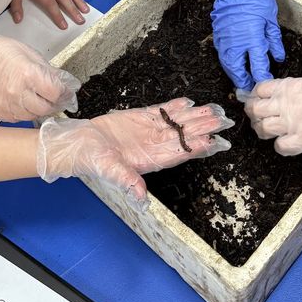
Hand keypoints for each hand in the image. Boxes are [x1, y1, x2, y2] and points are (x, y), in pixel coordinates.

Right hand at [0, 19, 80, 123]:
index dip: (64, 93)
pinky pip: (17, 119)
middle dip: (53, 103)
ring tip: (38, 98)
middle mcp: (16, 92)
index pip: (55, 93)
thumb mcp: (32, 55)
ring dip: (39, 109)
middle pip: (45, 108)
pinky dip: (24, 113)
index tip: (67, 91)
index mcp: (28, 74)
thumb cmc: (3, 52)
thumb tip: (66, 84)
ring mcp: (5, 104)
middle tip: (55, 98)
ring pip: (32, 116)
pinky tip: (23, 101)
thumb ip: (50, 72)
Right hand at [37, 98, 232, 204]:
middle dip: (203, 128)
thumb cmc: (92, 159)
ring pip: (178, 122)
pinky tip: (188, 102)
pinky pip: (162, 111)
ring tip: (212, 108)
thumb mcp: (109, 171)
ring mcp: (150, 131)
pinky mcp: (141, 117)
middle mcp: (155, 145)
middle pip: (184, 136)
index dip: (195, 147)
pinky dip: (175, 106)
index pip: (179, 153)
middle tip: (223, 120)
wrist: (78, 143)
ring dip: (195, 116)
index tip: (212, 142)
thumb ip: (127, 182)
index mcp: (151, 160)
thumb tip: (141, 200)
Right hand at [211, 0, 283, 90]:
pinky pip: (221, 51)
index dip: (261, 78)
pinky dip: (227, 60)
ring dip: (233, 72)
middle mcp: (236, 42)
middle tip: (250, 87)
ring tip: (240, 78)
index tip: (265, 83)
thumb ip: (273, 41)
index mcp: (252, 39)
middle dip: (243, 81)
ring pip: (226, 63)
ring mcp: (224, 38)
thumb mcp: (271, 20)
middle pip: (237, 70)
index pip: (257, 67)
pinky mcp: (217, 32)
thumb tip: (278, 57)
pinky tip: (232, 62)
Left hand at [242, 76, 301, 154]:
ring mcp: (291, 123)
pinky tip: (286, 143)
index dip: (256, 95)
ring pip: (262, 128)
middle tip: (258, 116)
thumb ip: (296, 89)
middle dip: (253, 113)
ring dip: (263, 130)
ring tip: (268, 130)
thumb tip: (291, 94)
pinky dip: (280, 146)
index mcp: (288, 86)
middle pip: (255, 109)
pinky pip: (279, 146)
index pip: (259, 89)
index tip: (258, 99)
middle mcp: (284, 104)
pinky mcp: (300, 141)